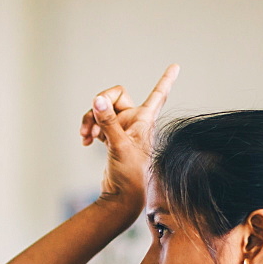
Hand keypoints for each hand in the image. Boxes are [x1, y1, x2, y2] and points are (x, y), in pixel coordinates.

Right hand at [79, 64, 178, 209]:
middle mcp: (135, 122)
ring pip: (102, 111)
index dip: (165, 79)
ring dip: (91, 119)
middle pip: (115, 97)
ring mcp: (122, 130)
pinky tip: (86, 141)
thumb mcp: (119, 145)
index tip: (176, 66)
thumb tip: (97, 100)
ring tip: (86, 135)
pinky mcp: (111, 139)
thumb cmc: (130, 175)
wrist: (121, 197)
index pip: (158, 94)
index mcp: (145, 120)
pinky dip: (90, 129)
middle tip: (91, 120)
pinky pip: (98, 124)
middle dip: (99, 106)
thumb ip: (108, 121)